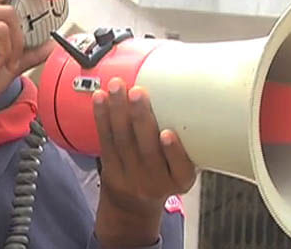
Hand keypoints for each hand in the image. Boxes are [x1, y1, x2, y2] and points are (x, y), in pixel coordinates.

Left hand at [92, 77, 195, 246]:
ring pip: (122, 141)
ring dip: (117, 110)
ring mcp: (130, 176)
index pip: (181, 169)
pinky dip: (102, 117)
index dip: (173, 151)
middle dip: (140, 118)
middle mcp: (155, 181)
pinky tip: (100, 98)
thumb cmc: (165, 174)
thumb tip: (190, 97)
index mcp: (180, 180)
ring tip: (117, 87)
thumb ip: (189, 143)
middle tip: (138, 92)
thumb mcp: (183, 168)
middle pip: (146, 150)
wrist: (134, 203)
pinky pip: (105, 140)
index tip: (168, 133)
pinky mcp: (110, 168)